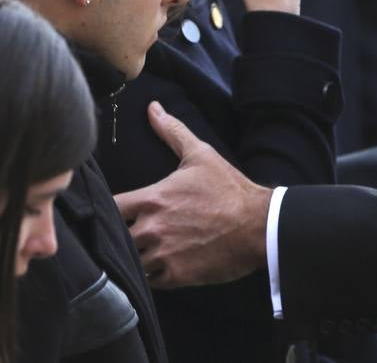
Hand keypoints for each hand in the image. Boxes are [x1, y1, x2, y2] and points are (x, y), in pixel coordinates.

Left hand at [114, 102, 271, 288]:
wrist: (257, 224)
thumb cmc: (228, 188)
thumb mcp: (201, 155)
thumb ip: (172, 131)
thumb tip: (153, 108)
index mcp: (152, 198)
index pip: (108, 208)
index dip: (106, 210)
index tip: (113, 209)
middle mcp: (152, 228)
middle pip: (114, 238)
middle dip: (119, 234)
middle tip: (128, 230)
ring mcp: (162, 255)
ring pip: (129, 262)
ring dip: (134, 256)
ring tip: (142, 248)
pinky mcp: (175, 276)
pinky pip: (148, 281)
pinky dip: (150, 273)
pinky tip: (160, 262)